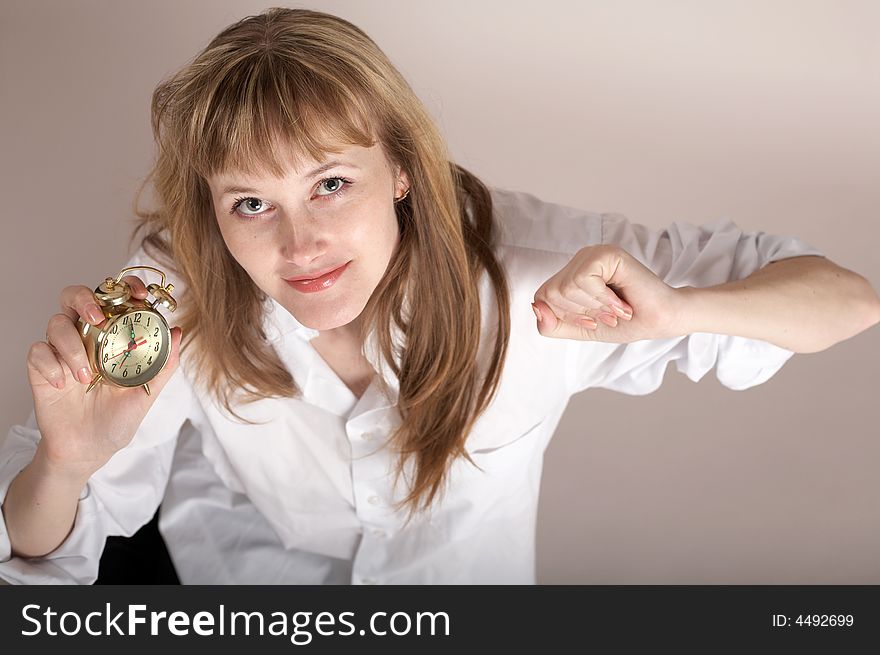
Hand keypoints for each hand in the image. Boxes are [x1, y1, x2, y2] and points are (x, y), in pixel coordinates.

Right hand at [26, 275, 182, 476]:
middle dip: (85, 299)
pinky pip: (38, 351)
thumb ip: (164, 363)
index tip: (138, 293)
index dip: (123, 286)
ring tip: (85, 376)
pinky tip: (64, 384)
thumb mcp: (146, 392)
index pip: (113, 299)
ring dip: (71, 346)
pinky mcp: (41, 368)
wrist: (90, 450)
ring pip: (56, 323)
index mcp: (113, 336)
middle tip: (98, 319)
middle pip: (75, 297)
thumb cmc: (118, 418)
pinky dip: (51, 364)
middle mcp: (86, 337)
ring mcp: (61, 351)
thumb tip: (178, 331)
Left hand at [532, 245, 683, 343]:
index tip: (593, 320)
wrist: (659, 322)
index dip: (566, 316)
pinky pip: (583, 280)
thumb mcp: (579, 329)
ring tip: (616, 308)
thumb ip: (552, 324)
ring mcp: (592, 253)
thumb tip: (534, 307)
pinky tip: (620, 301)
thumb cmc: (624, 323)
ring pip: (565, 289)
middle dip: (581, 314)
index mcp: (570, 273)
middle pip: (551, 294)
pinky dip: (602, 299)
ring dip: (595, 308)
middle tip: (607, 315)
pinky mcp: (606, 253)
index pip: (542, 298)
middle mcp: (579, 259)